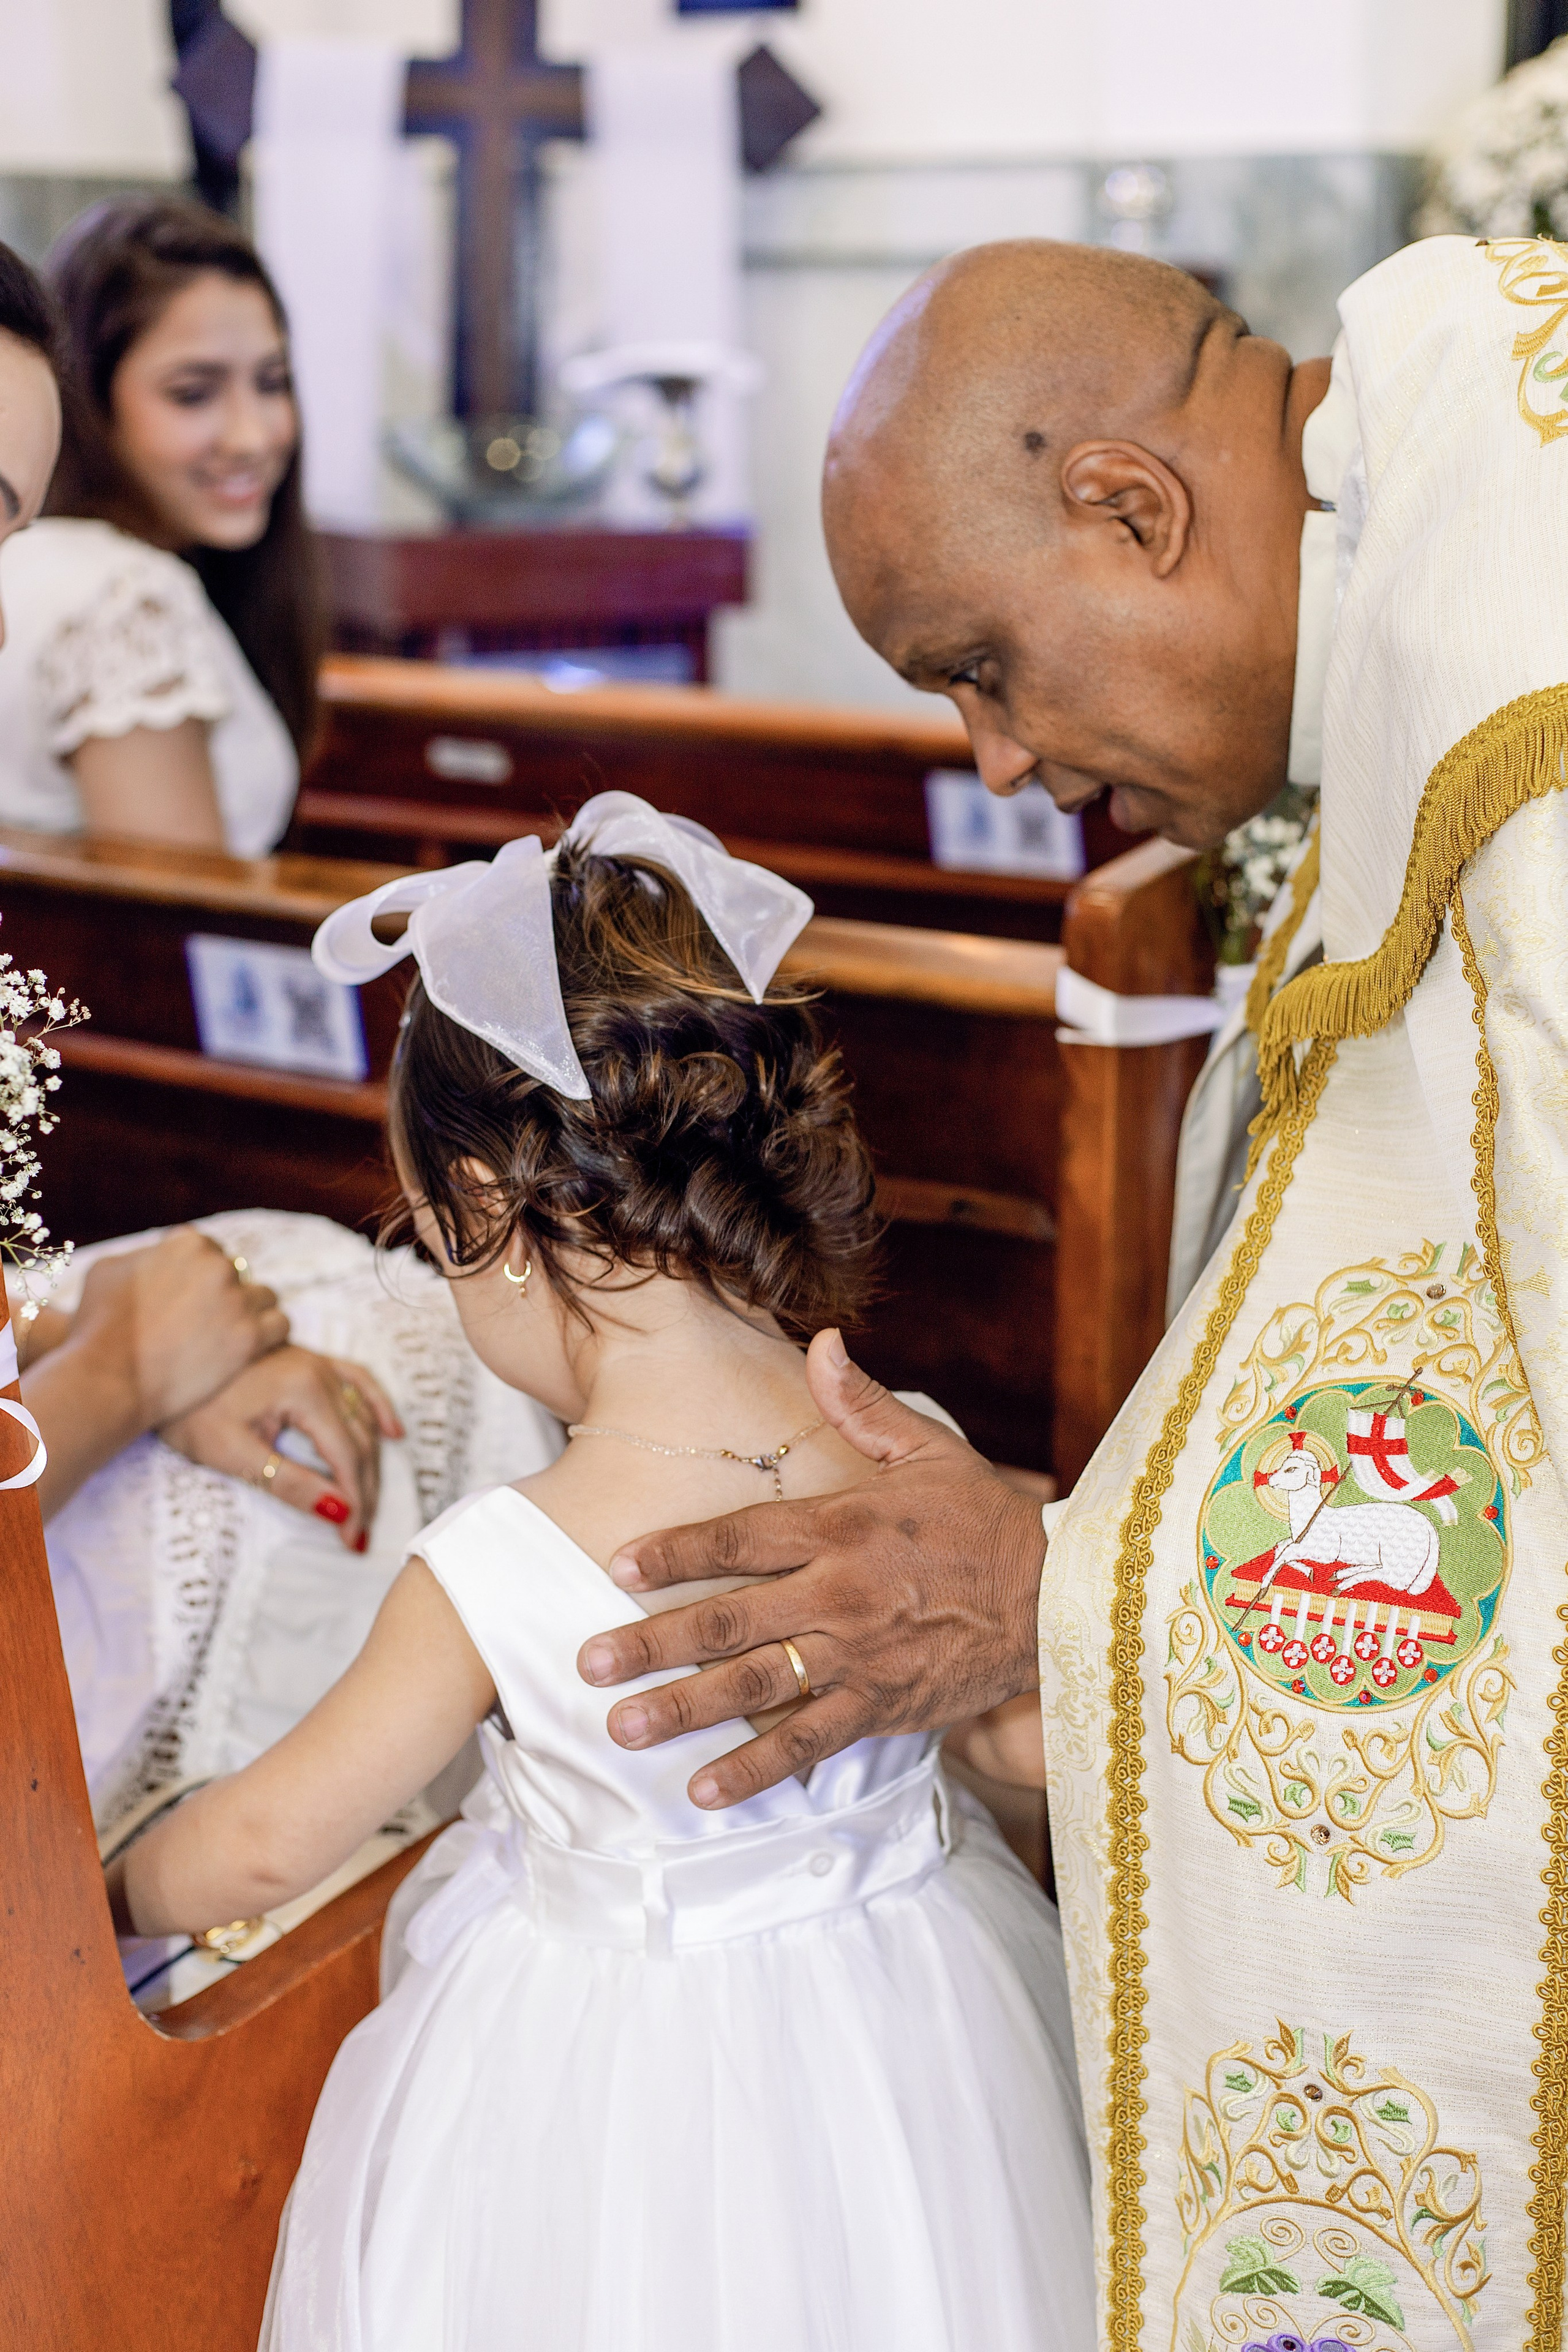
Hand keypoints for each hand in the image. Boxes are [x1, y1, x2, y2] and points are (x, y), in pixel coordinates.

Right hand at [74, 1227, 288, 1429]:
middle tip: (211, 1322)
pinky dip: (270, 1335)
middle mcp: (218, 1264)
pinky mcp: (251, 1337)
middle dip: (226, 1294)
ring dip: (253, 1313)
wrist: (107, 1379)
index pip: (209, 1249)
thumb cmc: (97, 1327)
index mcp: (187, 1242)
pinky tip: (255, 1348)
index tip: (194, 1298)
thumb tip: (158, 1254)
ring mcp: (237, 1300)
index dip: (201, 1274)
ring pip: (265, 1297)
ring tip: (234, 1335)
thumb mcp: (107, 1270)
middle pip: (239, 1273)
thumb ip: (142, 1255)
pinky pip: (281, 1325)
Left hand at [160, 1348, 401, 1549]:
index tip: (352, 1540)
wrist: (155, 1367)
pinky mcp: (308, 1360)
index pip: (347, 1456)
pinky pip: (358, 1381)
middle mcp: (319, 1370)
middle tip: (359, 1534)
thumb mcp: (234, 1455)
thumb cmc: (187, 1412)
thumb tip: (340, 1513)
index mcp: (304, 1390)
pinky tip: (394, 1431)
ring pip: (363, 1416)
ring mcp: (316, 1361)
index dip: (355, 1502)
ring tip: (368, 1502)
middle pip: (360, 1440)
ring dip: (371, 1461)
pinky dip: (378, 1407)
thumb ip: (291, 1483)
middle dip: (364, 1490)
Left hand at [576, 1330, 1045, 1808]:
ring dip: (684, 1710)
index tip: (618, 1566)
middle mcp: (842, 1594)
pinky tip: (704, 1790)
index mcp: (845, 1526)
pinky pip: (808, 1743)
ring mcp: (859, 1656)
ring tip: (621, 1731)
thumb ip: (863, 1403)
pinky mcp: (882, 1707)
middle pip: (730, 1620)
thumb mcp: (930, 1448)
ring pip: (757, 1686)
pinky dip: (755, 1769)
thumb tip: (821, 1342)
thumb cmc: (986, 1520)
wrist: (1063, 1598)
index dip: (675, 1552)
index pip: (741, 1539)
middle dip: (653, 1645)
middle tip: (588, 1666)